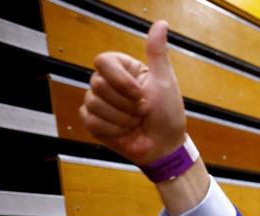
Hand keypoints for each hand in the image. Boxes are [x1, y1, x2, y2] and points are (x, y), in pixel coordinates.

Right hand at [80, 21, 186, 164]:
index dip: (121, 81)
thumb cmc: (168, 114)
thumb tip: (160, 24)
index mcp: (123, 70)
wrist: (164, 146)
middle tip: (142, 111)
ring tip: (135, 122)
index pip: (103, 61)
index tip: (141, 94)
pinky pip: (91, 120)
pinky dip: (113, 130)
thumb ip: (157, 53)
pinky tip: (125, 132)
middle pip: (98, 84)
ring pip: (94, 104)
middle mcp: (108, 83)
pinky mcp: (93, 122)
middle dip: (126, 104)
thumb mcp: (165, 82)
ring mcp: (98, 103)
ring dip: (122, 119)